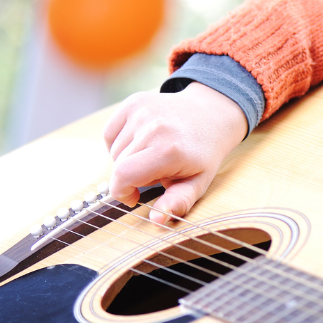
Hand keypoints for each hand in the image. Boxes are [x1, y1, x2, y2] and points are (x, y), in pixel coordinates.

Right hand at [103, 82, 248, 223]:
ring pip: (113, 150)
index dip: (122, 192)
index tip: (134, 197)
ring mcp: (143, 111)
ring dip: (126, 159)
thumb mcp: (198, 182)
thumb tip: (156, 220)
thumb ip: (177, 202)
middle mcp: (154, 127)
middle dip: (130, 177)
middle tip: (154, 172)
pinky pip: (110, 132)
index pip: (123, 176)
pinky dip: (119, 141)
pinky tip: (141, 141)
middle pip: (117, 165)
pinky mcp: (134, 101)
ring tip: (152, 155)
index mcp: (169, 150)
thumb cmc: (203, 153)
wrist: (212, 114)